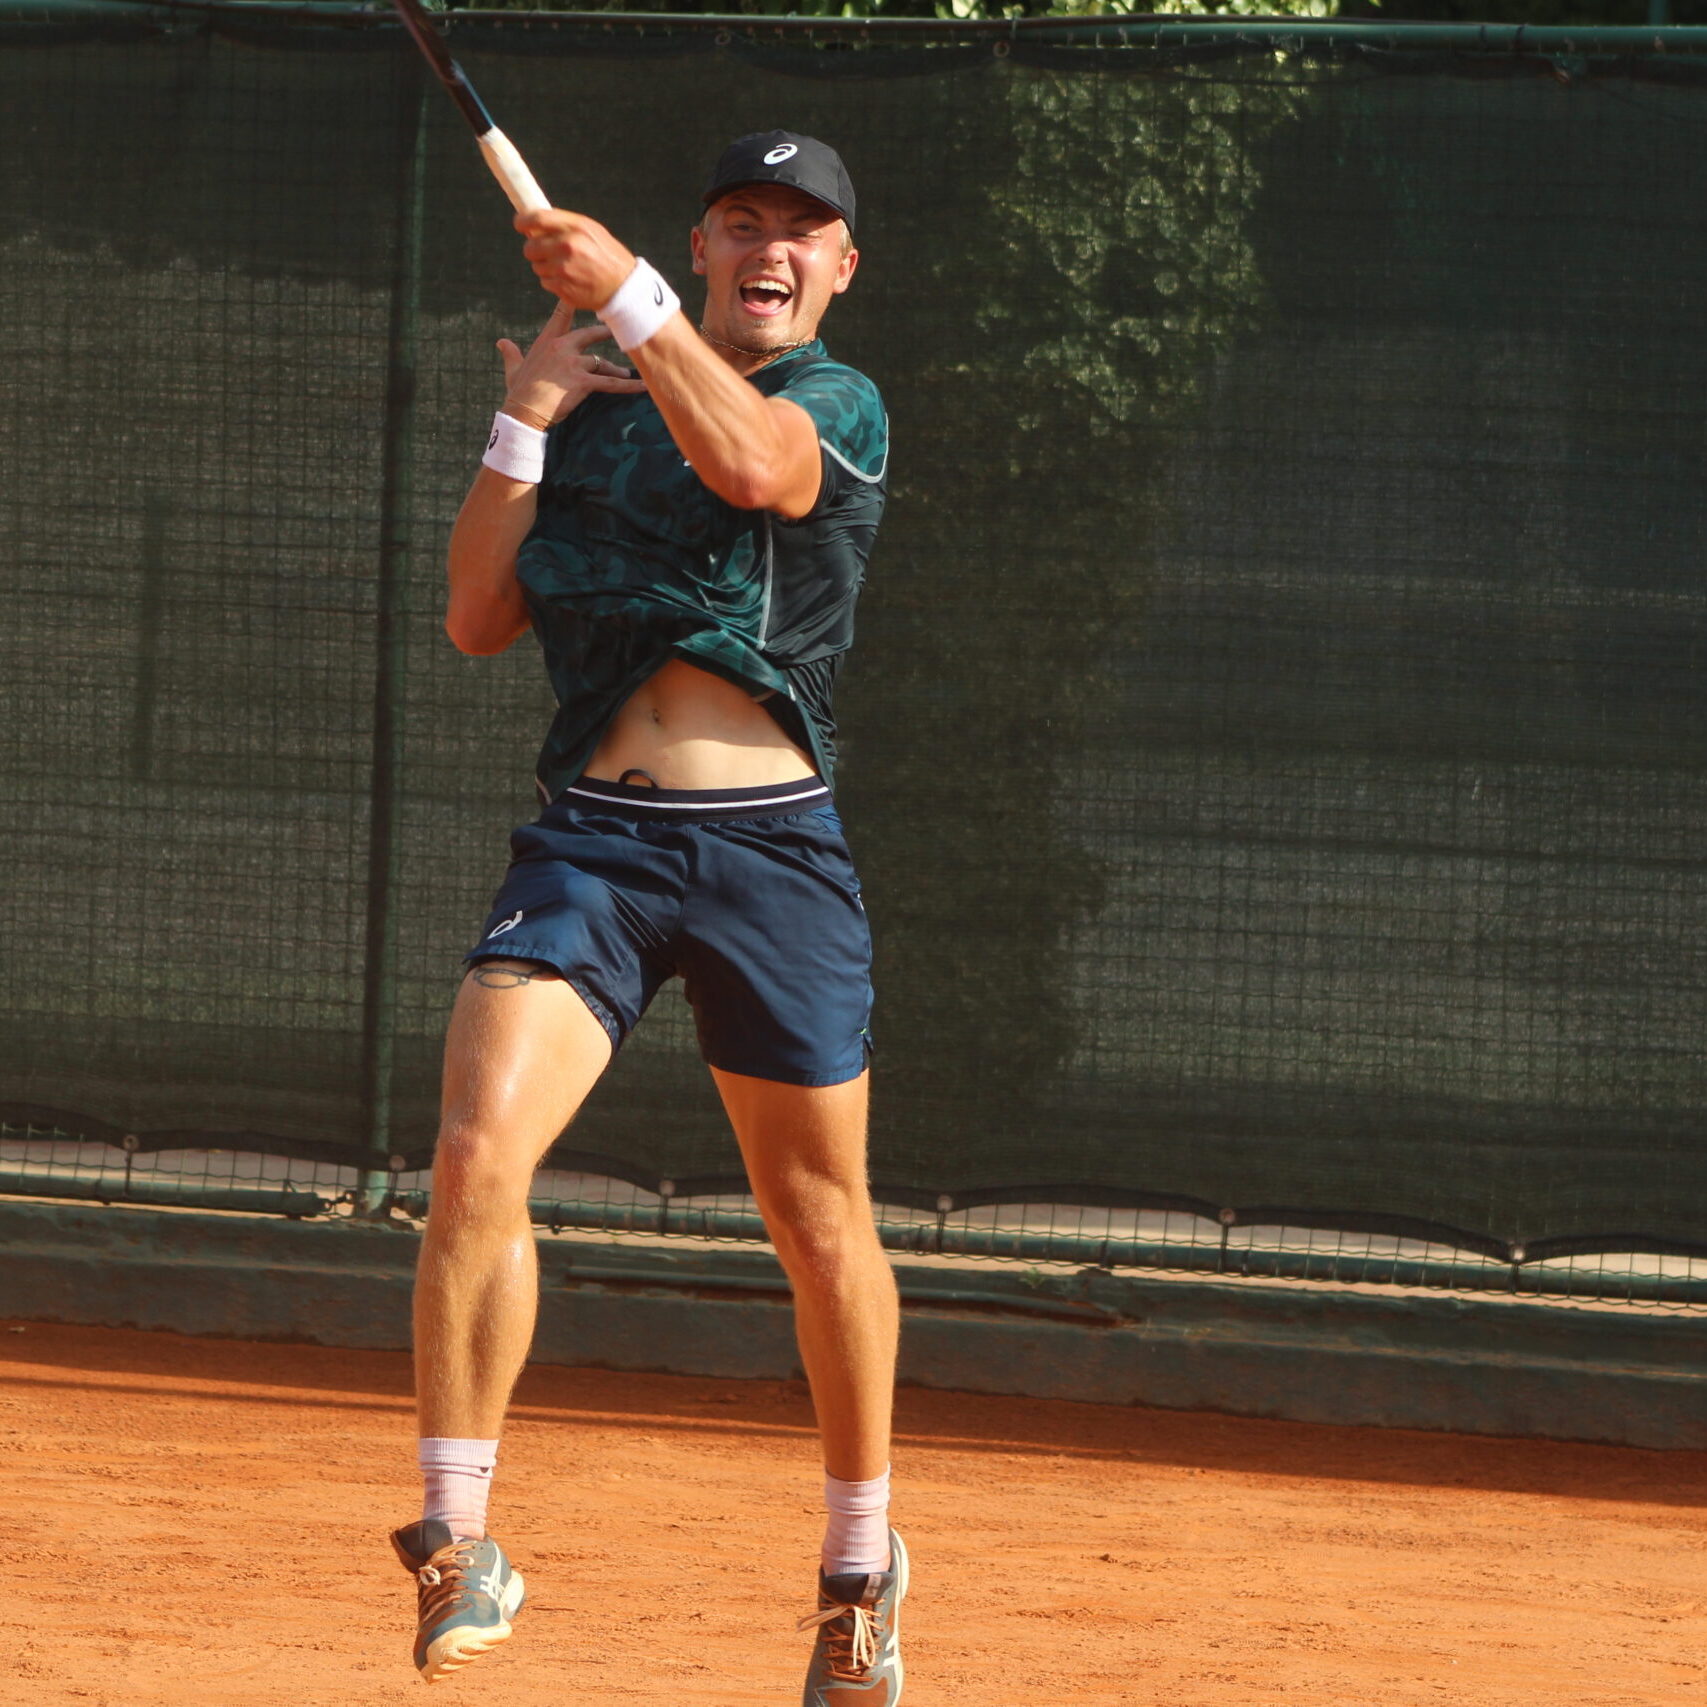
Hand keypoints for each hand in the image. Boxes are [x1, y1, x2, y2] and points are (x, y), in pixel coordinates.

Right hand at [498, 308, 646, 427]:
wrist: (523, 411)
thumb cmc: (518, 392)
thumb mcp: (513, 369)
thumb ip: (510, 353)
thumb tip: (502, 342)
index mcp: (546, 342)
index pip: (560, 316)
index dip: (571, 302)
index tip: (582, 290)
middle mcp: (561, 347)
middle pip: (590, 334)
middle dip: (605, 332)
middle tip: (618, 329)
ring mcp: (573, 363)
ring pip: (602, 362)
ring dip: (616, 368)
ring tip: (627, 373)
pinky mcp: (582, 382)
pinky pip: (611, 384)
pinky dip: (629, 386)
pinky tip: (644, 386)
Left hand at [515, 208, 636, 311]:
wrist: (624, 288)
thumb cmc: (607, 256)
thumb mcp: (591, 230)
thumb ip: (564, 224)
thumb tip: (535, 224)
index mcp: (575, 228)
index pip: (536, 219)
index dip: (522, 221)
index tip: (520, 224)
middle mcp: (567, 247)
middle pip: (530, 247)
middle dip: (535, 249)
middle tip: (547, 252)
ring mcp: (563, 270)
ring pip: (536, 266)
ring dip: (546, 267)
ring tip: (566, 268)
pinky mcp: (562, 289)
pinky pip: (545, 282)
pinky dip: (554, 282)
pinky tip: (570, 280)